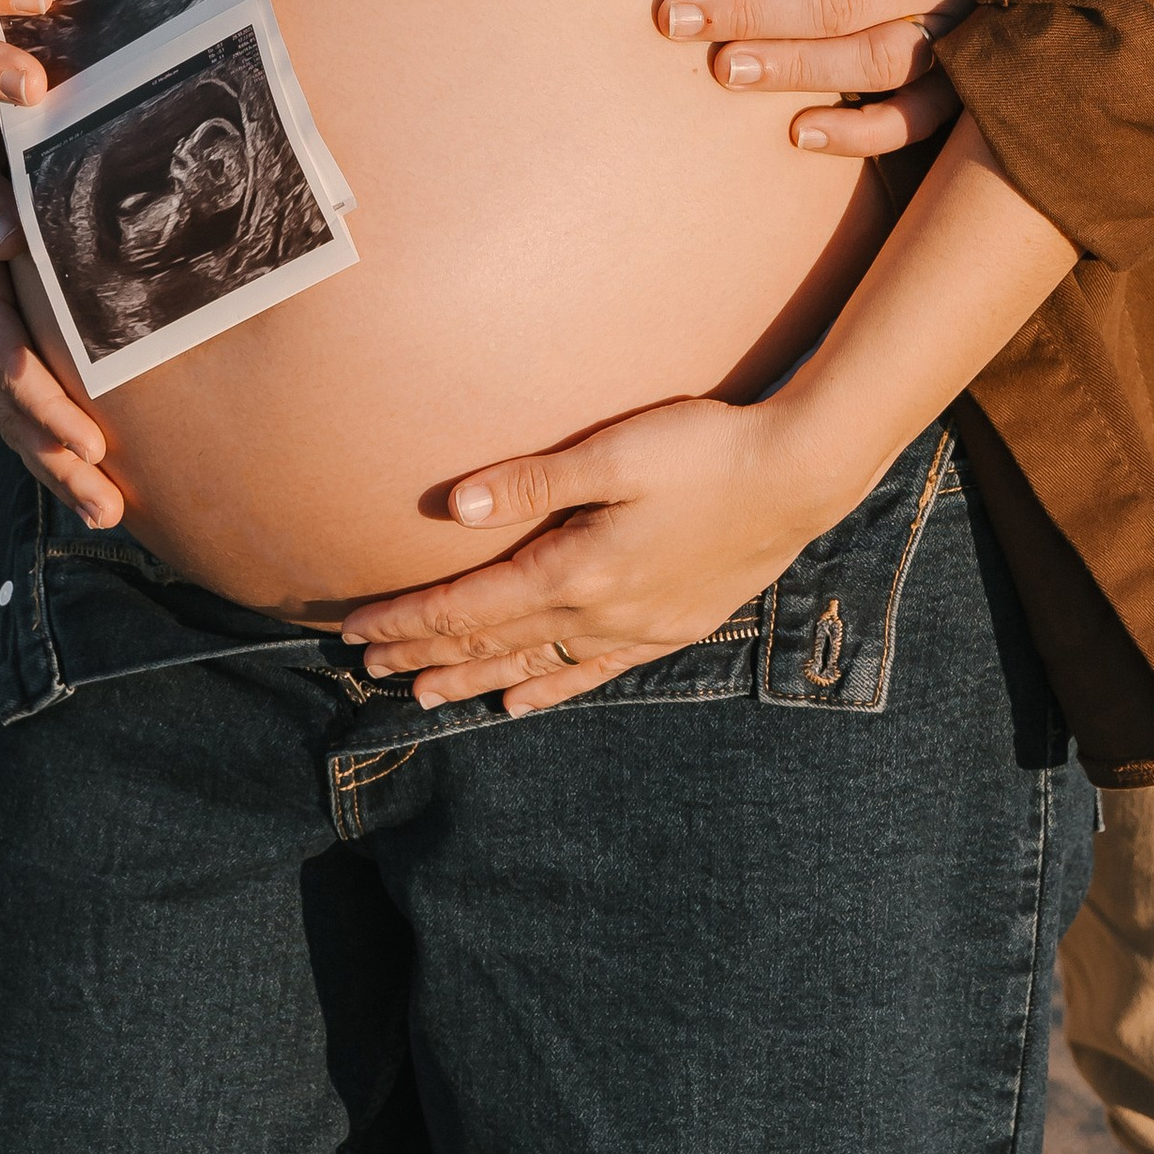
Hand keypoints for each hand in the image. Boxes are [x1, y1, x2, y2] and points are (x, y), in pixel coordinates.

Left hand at [340, 396, 858, 711]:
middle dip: (424, 654)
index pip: (469, 608)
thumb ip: (534, 479)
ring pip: (533, 666)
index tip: (354, 627)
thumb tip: (455, 508)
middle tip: (365, 665)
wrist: (799, 477)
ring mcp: (635, 628)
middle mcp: (597, 613)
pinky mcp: (668, 627)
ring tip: (422, 696)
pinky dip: (547, 690)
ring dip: (472, 681)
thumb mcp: (616, 451)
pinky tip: (521, 703)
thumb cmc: (706, 450)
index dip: (408, 619)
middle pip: (491, 644)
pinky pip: (591, 673)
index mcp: (575, 569)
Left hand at [657, 0, 1009, 157]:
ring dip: (794, 70)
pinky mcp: (964, 72)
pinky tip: (801, 132)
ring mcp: (958, 30)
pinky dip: (864, 134)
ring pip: (873, 63)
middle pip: (840, 5)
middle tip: (679, 22)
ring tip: (726, 68)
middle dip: (751, 14)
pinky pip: (919, 116)